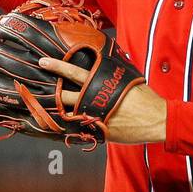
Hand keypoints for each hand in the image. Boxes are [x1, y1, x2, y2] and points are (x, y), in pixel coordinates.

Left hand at [36, 56, 166, 143]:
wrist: (157, 119)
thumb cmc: (144, 97)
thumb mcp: (128, 77)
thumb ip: (113, 71)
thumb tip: (105, 59)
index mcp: (103, 83)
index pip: (75, 72)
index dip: (59, 66)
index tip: (44, 61)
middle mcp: (96, 99)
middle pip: (67, 94)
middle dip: (51, 89)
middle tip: (35, 85)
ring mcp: (97, 117)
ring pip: (71, 113)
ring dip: (58, 109)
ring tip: (46, 105)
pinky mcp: (101, 132)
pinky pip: (82, 128)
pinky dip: (72, 125)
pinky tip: (62, 123)